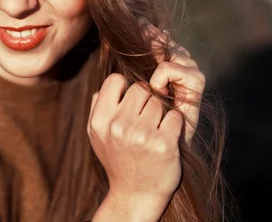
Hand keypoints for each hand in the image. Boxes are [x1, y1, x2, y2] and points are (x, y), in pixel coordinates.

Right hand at [88, 21, 205, 220]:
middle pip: (140, 88)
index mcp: (100, 120)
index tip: (129, 103)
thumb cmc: (117, 158)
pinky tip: (166, 138)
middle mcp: (118, 126)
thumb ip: (99, 105)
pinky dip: (174, 125)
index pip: (115, 80)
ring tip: (153, 131)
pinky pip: (174, 116)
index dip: (124, 88)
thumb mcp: (96, 134)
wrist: (135, 194)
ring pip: (159, 101)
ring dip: (160, 113)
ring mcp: (142, 135)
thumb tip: (111, 76)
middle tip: (144, 120)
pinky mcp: (164, 145)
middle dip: (145, 100)